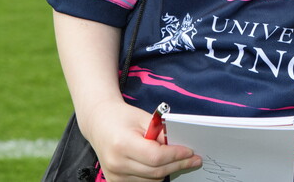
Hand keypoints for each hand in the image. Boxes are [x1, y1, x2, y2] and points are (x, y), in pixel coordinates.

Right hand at [81, 99, 200, 181]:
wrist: (99, 123)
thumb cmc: (123, 118)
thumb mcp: (144, 118)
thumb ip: (161, 132)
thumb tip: (180, 145)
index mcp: (122, 144)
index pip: (155, 157)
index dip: (176, 155)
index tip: (190, 152)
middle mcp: (116, 163)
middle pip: (155, 171)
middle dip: (178, 165)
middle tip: (195, 160)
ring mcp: (114, 175)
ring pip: (151, 180)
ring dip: (168, 171)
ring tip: (180, 160)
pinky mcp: (115, 180)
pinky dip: (155, 174)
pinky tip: (164, 165)